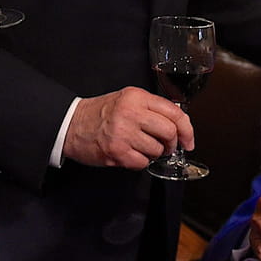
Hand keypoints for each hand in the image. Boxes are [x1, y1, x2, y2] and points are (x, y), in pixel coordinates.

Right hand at [62, 86, 191, 168]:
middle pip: (169, 132)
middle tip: (166, 147)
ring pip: (157, 150)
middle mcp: (131, 112)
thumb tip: (179, 125)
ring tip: (140, 147)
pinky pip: (142, 163)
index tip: (188, 140)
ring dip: (153, 153)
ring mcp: (124, 132)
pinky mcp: (116, 151)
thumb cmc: (100, 113)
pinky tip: (130, 154)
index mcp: (137, 97)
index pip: (174, 112)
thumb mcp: (128, 100)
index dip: (187, 129)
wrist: (71, 124)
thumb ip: (152, 108)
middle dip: (171, 144)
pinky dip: (140, 162)